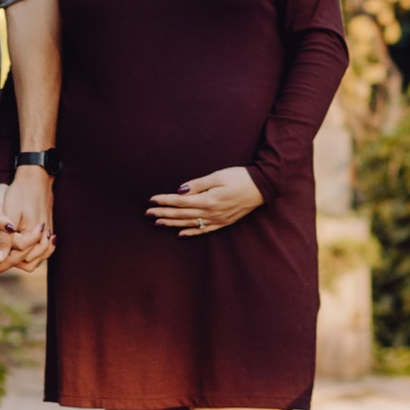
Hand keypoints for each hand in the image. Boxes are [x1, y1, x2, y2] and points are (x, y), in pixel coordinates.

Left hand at [0, 163, 54, 275]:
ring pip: (37, 260)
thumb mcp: (9, 213)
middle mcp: (44, 237)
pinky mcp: (50, 231)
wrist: (36, 177)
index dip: (1, 265)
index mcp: (33, 234)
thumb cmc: (20, 193)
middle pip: (27, 262)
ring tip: (7, 258)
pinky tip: (24, 254)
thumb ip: (4, 238)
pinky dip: (34, 256)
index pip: (15, 257)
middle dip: (10, 264)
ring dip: (22, 262)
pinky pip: (44, 252)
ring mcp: (49, 234)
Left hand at [147, 165, 263, 235]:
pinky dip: (191, 232)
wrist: (262, 187)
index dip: (165, 201)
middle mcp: (211, 212)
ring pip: (190, 223)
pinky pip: (204, 230)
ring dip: (173, 223)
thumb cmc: (240, 177)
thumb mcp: (218, 176)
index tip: (151, 200)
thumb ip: (198, 184)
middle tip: (147, 213)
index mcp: (208, 200)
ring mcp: (217, 219)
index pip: (180, 202)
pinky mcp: (223, 222)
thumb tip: (180, 191)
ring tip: (158, 223)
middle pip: (182, 214)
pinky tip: (181, 233)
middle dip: (163, 213)